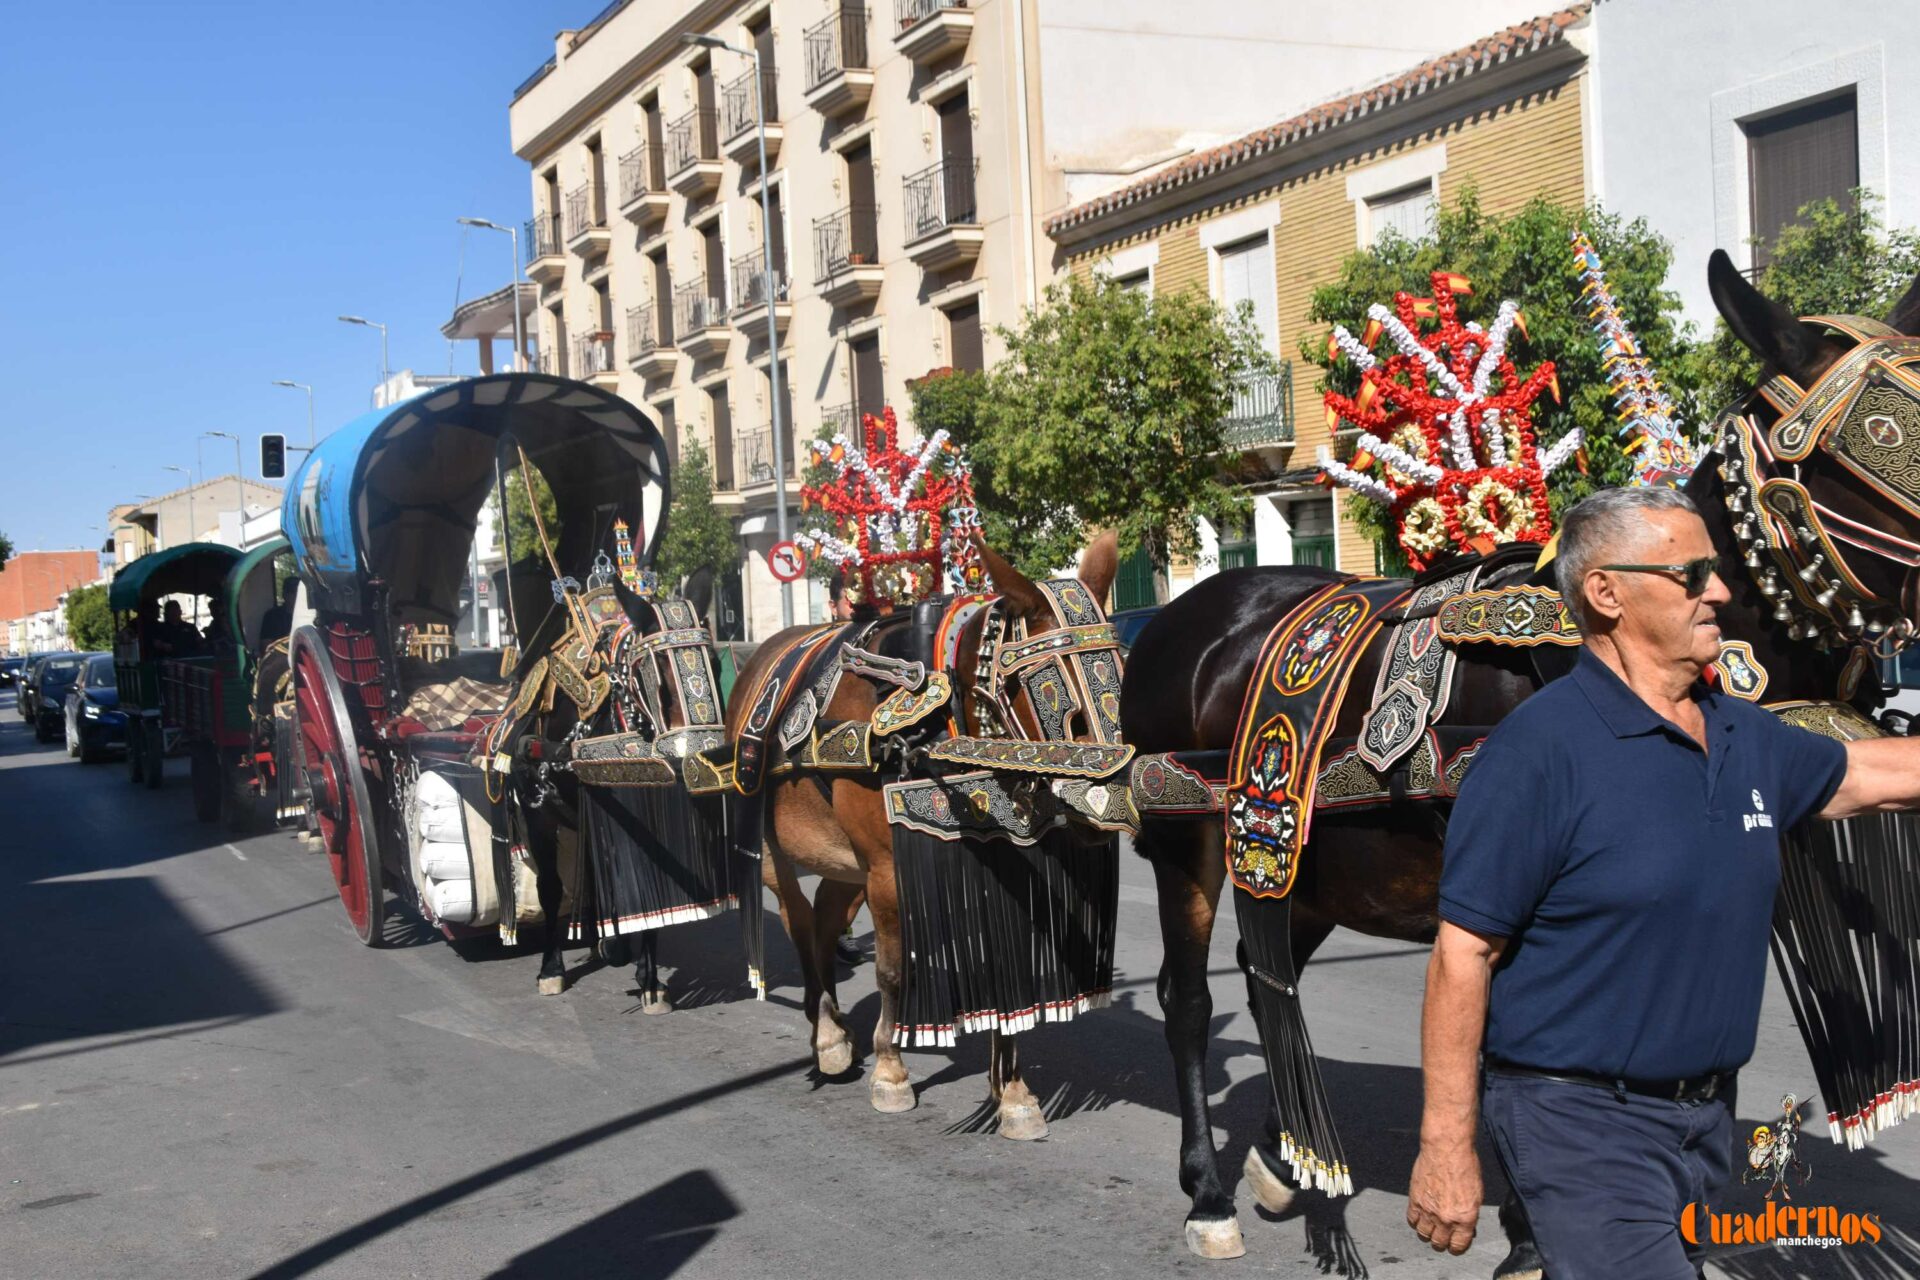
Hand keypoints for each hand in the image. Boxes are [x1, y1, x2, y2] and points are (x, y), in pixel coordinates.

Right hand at [1406, 1139, 1480, 1255]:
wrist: (1446, 1148)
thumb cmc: (1466, 1166)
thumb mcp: (1477, 1194)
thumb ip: (1470, 1214)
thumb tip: (1466, 1226)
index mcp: (1465, 1219)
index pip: (1458, 1246)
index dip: (1456, 1247)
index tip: (1455, 1244)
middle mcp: (1446, 1219)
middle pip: (1438, 1243)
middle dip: (1441, 1242)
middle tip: (1442, 1235)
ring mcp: (1428, 1211)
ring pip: (1423, 1235)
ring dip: (1427, 1233)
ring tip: (1430, 1226)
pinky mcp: (1414, 1200)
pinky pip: (1412, 1220)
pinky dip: (1416, 1221)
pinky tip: (1420, 1216)